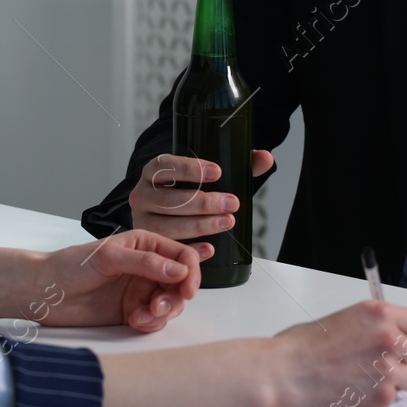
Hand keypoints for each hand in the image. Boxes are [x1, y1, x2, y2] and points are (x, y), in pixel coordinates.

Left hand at [37, 230, 208, 332]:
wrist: (43, 292)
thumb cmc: (70, 266)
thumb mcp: (109, 257)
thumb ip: (146, 263)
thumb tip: (179, 271)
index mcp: (146, 245)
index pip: (182, 256)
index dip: (191, 272)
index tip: (187, 289)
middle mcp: (148, 267)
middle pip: (181, 284)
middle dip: (176, 297)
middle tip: (158, 307)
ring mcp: (140, 291)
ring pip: (170, 304)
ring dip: (162, 313)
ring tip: (142, 316)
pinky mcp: (131, 312)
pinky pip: (154, 320)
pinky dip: (150, 323)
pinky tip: (135, 321)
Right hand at [128, 149, 275, 239]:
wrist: (166, 204)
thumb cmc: (188, 188)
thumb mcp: (209, 174)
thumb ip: (237, 164)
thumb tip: (265, 158)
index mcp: (153, 171)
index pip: (166, 165)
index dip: (191, 169)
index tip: (217, 172)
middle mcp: (142, 193)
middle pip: (170, 199)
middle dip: (204, 203)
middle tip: (231, 203)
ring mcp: (142, 219)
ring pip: (168, 225)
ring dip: (200, 225)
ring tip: (226, 221)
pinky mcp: (148, 240)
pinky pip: (168, 247)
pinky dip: (191, 248)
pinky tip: (211, 247)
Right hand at [265, 301, 406, 406]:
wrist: (285, 373)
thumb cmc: (302, 346)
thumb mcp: (346, 318)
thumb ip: (375, 325)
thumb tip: (394, 334)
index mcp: (380, 314)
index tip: (405, 340)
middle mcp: (388, 339)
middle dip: (406, 359)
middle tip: (385, 362)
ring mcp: (387, 369)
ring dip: (396, 380)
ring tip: (369, 378)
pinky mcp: (381, 396)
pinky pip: (395, 397)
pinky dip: (380, 396)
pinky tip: (359, 390)